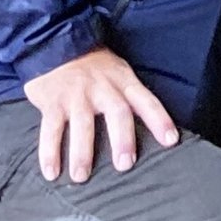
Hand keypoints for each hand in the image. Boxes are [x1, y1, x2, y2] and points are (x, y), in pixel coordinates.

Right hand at [23, 49, 179, 182]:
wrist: (55, 43)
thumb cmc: (93, 65)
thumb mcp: (118, 71)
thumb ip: (130, 95)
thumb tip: (151, 126)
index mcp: (123, 81)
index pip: (147, 101)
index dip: (159, 120)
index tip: (170, 141)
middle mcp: (102, 88)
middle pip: (117, 113)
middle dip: (122, 140)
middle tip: (125, 165)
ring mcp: (76, 95)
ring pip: (82, 125)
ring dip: (82, 153)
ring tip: (82, 177)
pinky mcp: (52, 102)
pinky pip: (50, 129)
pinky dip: (50, 152)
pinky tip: (52, 173)